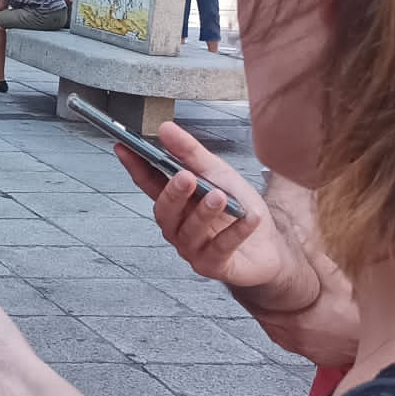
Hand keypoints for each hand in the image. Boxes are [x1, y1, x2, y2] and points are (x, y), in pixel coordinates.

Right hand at [116, 125, 356, 365]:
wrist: (270, 247)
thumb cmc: (239, 210)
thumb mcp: (218, 174)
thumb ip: (191, 153)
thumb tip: (165, 129)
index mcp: (176, 203)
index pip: (148, 183)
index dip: (135, 166)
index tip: (124, 147)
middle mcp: (177, 227)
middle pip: (165, 212)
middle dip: (173, 194)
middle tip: (185, 177)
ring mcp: (193, 249)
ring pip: (190, 232)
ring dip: (204, 213)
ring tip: (219, 197)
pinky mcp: (214, 266)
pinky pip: (220, 249)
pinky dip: (235, 232)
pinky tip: (249, 219)